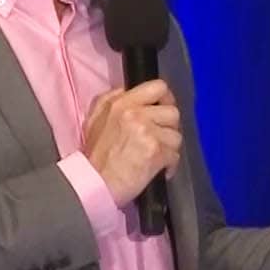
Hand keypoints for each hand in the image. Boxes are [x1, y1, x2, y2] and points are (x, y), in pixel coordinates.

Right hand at [82, 80, 181, 205]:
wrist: (93, 182)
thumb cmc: (94, 155)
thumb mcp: (96, 118)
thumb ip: (115, 100)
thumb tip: (131, 93)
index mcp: (121, 102)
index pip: (158, 87)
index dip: (166, 99)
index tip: (163, 110)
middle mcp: (135, 113)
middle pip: (172, 112)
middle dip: (168, 128)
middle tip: (159, 139)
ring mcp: (147, 132)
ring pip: (176, 136)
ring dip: (169, 148)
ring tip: (154, 156)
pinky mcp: (156, 152)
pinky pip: (175, 155)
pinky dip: (169, 165)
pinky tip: (158, 169)